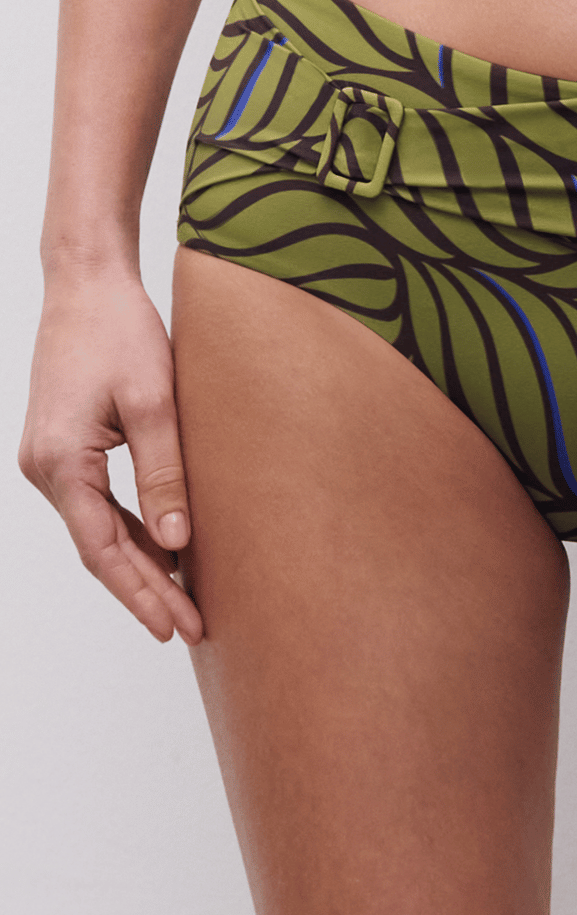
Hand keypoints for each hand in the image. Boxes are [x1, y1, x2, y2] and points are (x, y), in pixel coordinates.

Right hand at [18, 271, 203, 644]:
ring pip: (100, 531)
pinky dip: (133, 532)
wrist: (86, 285)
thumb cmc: (120, 333)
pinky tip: (166, 551)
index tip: (177, 627)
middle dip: (146, 591)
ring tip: (185, 603)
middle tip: (192, 628)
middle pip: (101, 549)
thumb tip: (177, 542)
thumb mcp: (153, 403)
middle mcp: (46, 469)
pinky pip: (100, 506)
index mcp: (61, 463)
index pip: (104, 550)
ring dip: (141, 565)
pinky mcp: (68, 449)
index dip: (141, 593)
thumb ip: (164, 473)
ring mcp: (53, 461)